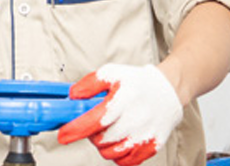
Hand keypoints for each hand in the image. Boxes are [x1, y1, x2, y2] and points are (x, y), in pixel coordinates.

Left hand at [58, 64, 182, 165]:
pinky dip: (117, 154)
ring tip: (106, 130)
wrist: (167, 91)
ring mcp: (144, 136)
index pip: (95, 121)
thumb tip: (73, 96)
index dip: (75, 129)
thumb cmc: (136, 82)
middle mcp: (135, 120)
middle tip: (92, 123)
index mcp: (123, 100)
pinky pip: (126, 162)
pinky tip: (117, 140)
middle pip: (101, 140)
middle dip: (90, 134)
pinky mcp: (152, 148)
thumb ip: (89, 84)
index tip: (63, 135)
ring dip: (102, 145)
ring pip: (111, 153)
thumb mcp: (111, 73)